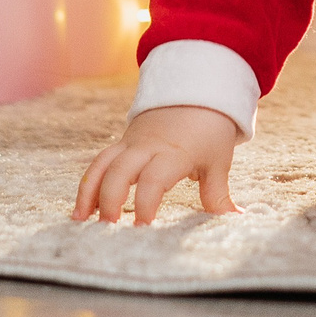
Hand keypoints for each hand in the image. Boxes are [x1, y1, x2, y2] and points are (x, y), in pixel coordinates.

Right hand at [73, 105, 242, 224]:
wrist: (196, 88)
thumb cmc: (210, 128)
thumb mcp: (218, 161)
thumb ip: (218, 194)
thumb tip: (234, 219)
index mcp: (173, 153)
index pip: (153, 179)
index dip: (145, 203)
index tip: (142, 227)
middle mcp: (146, 147)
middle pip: (120, 171)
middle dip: (110, 199)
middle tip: (108, 228)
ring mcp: (131, 143)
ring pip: (102, 164)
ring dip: (90, 191)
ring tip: (80, 220)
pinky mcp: (123, 143)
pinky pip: (100, 161)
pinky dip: (89, 183)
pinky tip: (82, 208)